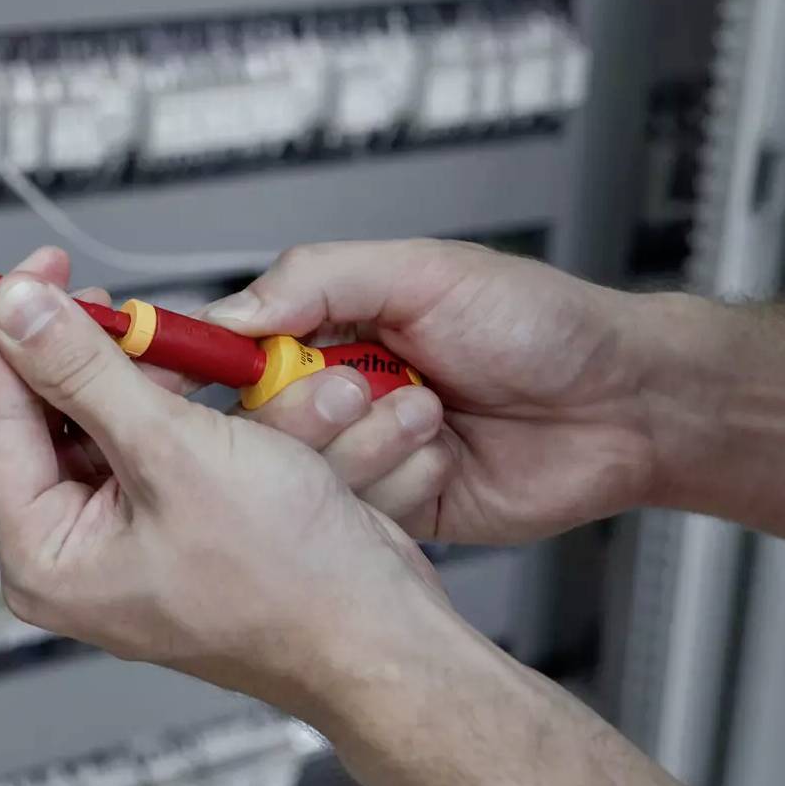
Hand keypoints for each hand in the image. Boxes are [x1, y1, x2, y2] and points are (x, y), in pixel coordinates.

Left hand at [0, 247, 454, 712]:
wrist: (381, 636)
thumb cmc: (292, 583)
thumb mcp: (176, 453)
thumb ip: (85, 372)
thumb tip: (15, 312)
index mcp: (47, 555)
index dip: (16, 332)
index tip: (40, 270)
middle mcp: (80, 553)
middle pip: (59, 416)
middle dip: (114, 359)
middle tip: (136, 314)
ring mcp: (135, 539)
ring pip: (128, 421)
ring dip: (182, 385)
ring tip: (233, 367)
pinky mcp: (186, 522)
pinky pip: (180, 444)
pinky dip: (216, 414)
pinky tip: (261, 399)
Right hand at [202, 238, 654, 544]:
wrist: (624, 404)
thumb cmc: (540, 324)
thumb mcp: (423, 271)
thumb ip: (318, 280)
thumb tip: (231, 312)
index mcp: (333, 327)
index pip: (232, 348)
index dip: (192, 365)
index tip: (160, 380)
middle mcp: (339, 394)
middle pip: (253, 424)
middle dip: (298, 413)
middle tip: (358, 389)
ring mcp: (365, 457)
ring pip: (301, 477)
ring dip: (363, 446)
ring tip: (430, 412)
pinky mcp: (395, 510)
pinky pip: (357, 514)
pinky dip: (397, 483)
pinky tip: (444, 455)